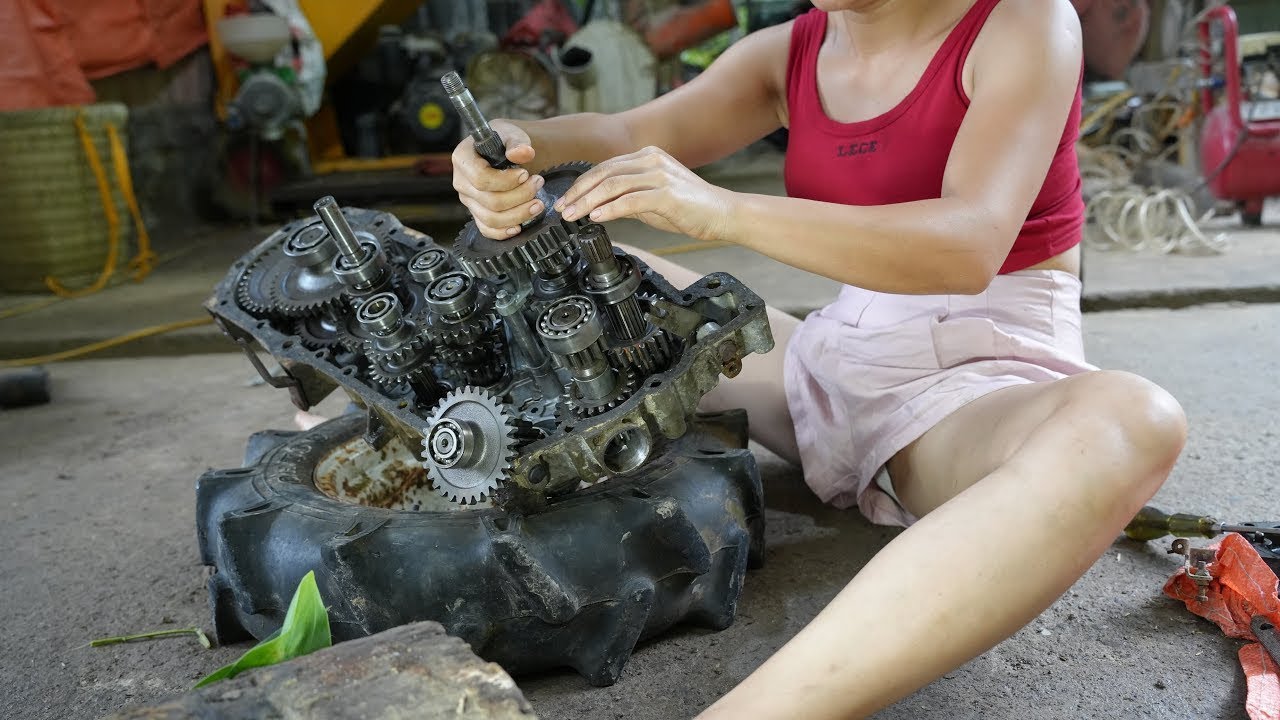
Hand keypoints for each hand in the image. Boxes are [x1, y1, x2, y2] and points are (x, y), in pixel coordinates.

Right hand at [451, 120, 546, 238]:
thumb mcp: (512, 134)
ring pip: (491, 219)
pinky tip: (520, 225)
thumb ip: (518, 142)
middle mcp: (461, 181)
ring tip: (538, 203)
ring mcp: (468, 200)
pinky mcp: (477, 213)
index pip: (481, 178)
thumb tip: (523, 153)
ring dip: (519, 214)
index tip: (525, 174)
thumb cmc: (505, 141)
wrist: (506, 151)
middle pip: (490, 201)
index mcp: (463, 158)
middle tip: (538, 183)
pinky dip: (504, 232)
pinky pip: (487, 230)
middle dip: (520, 196)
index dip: (506, 181)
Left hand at [555, 146, 734, 242]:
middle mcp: (651, 160)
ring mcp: (659, 175)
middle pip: (603, 173)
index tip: (566, 201)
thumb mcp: (652, 201)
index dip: (581, 184)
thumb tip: (599, 207)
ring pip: (613, 185)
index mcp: (647, 157)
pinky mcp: (667, 193)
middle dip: (578, 192)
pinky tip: (596, 217)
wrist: (723, 214)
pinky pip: (630, 200)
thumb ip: (627, 199)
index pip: (604, 167)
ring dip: (588, 201)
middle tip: (562, 209)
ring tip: (573, 216)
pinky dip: (610, 209)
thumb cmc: (690, 209)